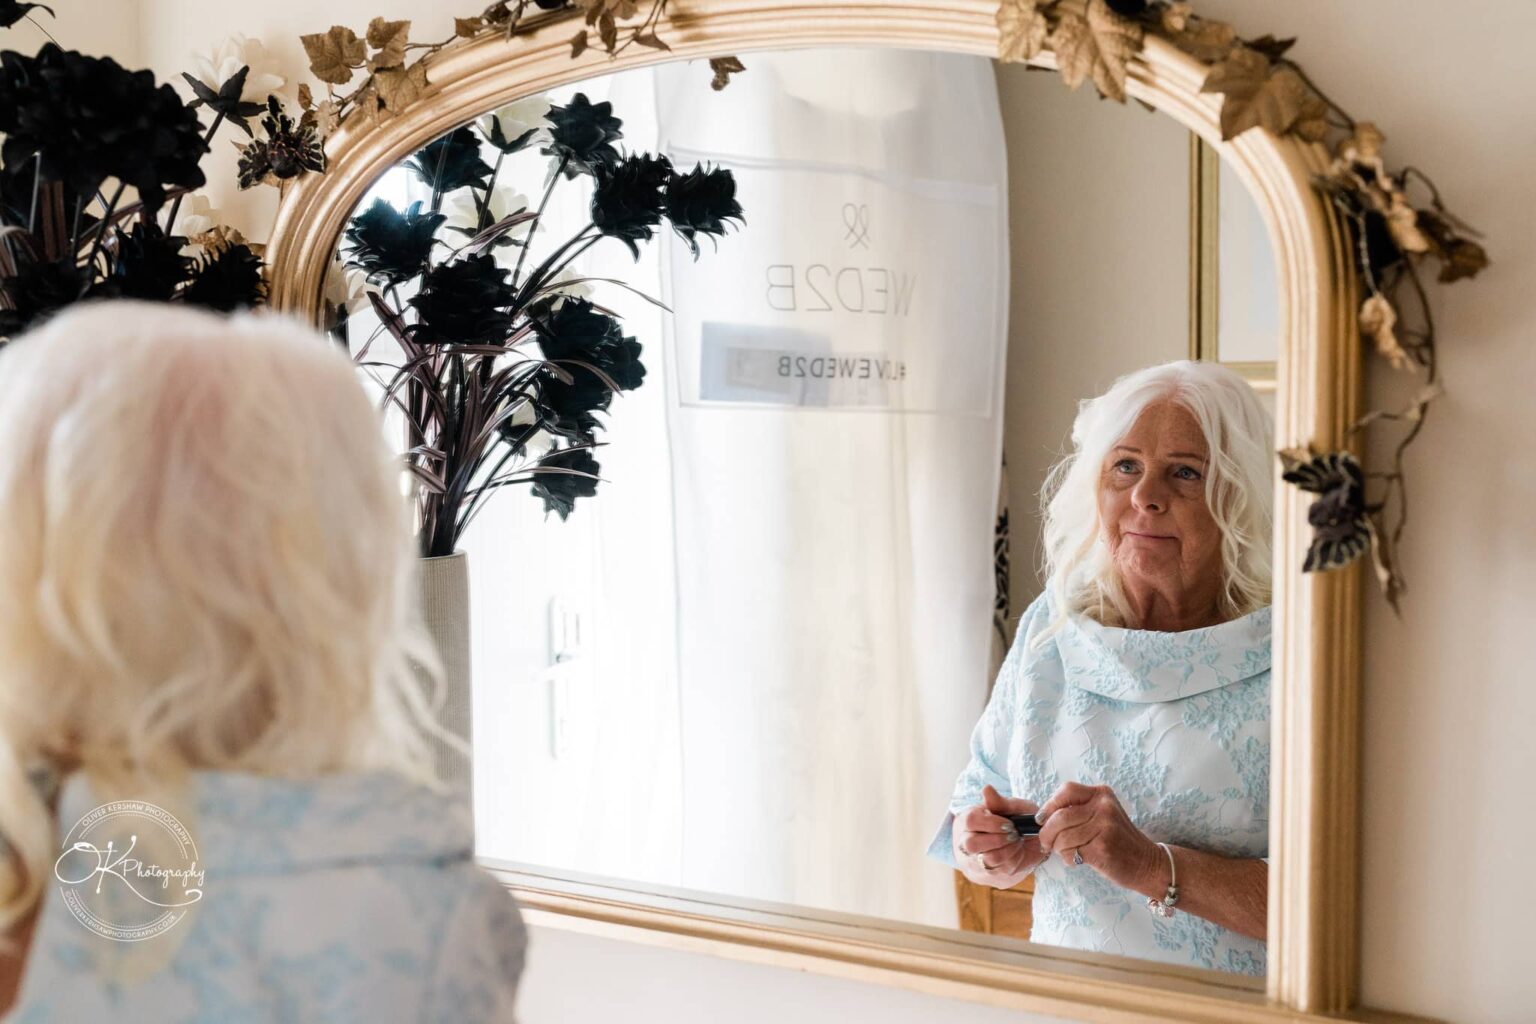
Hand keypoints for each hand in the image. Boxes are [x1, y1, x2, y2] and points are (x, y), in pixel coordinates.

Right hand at [952, 784, 1045, 887]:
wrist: (1022, 843)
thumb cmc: (1013, 820)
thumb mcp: (1010, 807)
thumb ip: (998, 801)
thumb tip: (986, 789)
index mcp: (966, 820)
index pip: (970, 821)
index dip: (992, 823)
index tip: (1010, 824)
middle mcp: (965, 842)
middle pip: (972, 844)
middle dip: (998, 839)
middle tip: (1014, 834)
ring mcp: (974, 861)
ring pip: (987, 859)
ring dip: (1008, 850)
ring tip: (1017, 841)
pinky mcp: (987, 875)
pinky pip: (1000, 871)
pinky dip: (1013, 860)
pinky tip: (1016, 851)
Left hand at [1036, 781, 1160, 893]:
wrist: (1147, 863)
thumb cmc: (1118, 840)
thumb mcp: (1103, 815)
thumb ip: (1077, 810)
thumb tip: (1043, 817)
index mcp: (1101, 794)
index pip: (1066, 791)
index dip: (1049, 806)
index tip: (1042, 820)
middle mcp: (1103, 807)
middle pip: (1059, 816)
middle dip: (1047, 833)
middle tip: (1047, 843)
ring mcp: (1104, 827)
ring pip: (1062, 837)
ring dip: (1058, 849)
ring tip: (1068, 852)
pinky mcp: (1102, 848)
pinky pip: (1071, 852)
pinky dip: (1068, 859)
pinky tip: (1079, 860)